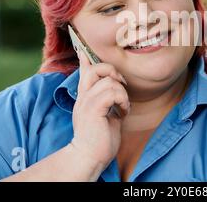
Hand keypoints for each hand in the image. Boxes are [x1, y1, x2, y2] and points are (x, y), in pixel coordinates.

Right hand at [69, 49, 129, 169]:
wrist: (90, 157)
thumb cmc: (100, 140)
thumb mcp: (104, 115)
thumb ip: (107, 101)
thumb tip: (115, 90)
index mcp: (85, 98)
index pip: (84, 73)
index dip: (85, 60)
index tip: (83, 49)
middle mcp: (83, 98)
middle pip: (94, 70)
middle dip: (111, 71)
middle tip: (121, 84)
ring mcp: (87, 103)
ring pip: (108, 81)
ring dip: (122, 93)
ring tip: (123, 106)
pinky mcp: (94, 110)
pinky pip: (112, 92)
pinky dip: (122, 100)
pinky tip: (123, 112)